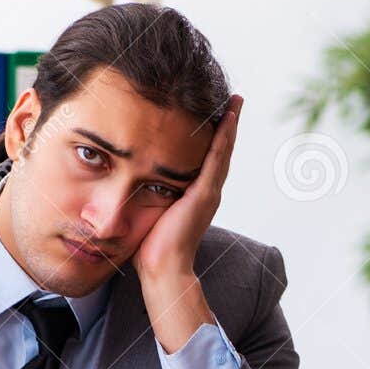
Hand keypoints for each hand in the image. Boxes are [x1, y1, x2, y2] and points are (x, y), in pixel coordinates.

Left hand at [135, 94, 241, 280]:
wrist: (162, 269)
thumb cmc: (151, 246)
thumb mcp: (151, 209)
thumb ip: (151, 192)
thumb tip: (133, 178)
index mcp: (197, 194)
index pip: (209, 157)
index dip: (215, 135)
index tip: (218, 113)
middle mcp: (208, 191)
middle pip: (221, 150)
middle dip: (228, 124)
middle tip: (234, 99)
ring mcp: (208, 193)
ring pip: (222, 151)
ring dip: (230, 125)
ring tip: (235, 102)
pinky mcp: (203, 195)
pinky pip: (215, 160)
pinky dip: (223, 138)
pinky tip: (226, 119)